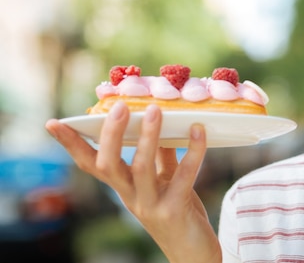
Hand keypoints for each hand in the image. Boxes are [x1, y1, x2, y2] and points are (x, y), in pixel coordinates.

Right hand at [45, 101, 220, 262]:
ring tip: (155, 110)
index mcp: (123, 188)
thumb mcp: (163, 182)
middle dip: (110, 135)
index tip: (53, 123)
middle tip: (119, 107)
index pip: (90, 164)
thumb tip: (161, 123)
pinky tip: (198, 130)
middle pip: (108, 165)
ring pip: (140, 168)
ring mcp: (149, 205)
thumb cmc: (178, 213)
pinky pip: (183, 176)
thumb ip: (160, 156)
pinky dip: (193, 151)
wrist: (194, 253)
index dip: (71, 144)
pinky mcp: (174, 210)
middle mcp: (130, 197)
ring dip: (148, 137)